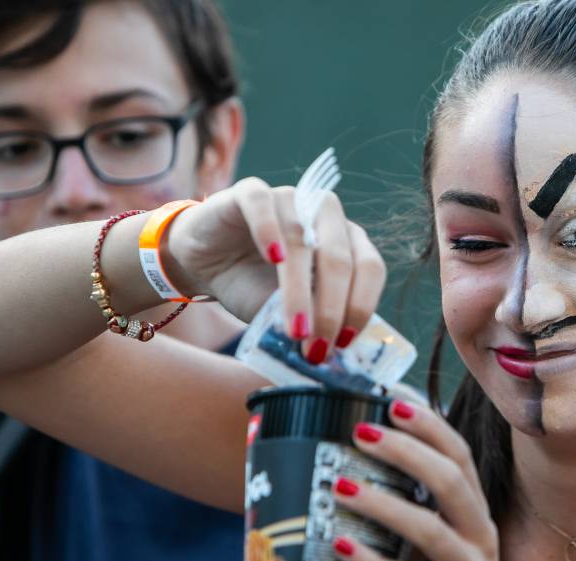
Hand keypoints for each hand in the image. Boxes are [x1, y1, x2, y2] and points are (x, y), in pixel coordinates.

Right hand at [164, 177, 385, 357]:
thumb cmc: (254, 286)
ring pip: (302, 239)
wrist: (206, 264)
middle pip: (340, 259)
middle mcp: (324, 216)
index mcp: (347, 242)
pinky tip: (273, 259)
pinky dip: (269, 230)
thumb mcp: (286, 311)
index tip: (343, 343)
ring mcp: (289, 199)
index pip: (369, 268)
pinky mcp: (249, 192)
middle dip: (331, 308)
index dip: (360, 306)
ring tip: (295, 328)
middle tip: (315, 347)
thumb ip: (310, 322)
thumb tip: (330, 353)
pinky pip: (263, 205)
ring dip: (300, 289)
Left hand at [332, 401, 503, 560]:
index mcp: (475, 513)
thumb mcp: (440, 538)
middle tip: (361, 434)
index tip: (393, 403)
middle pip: (451, 481)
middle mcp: (481, 538)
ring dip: (382, 504)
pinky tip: (341, 545)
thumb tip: (368, 442)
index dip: (430, 426)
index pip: (461, 456)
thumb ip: (416, 502)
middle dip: (406, 452)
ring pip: (430, 530)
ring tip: (339, 487)